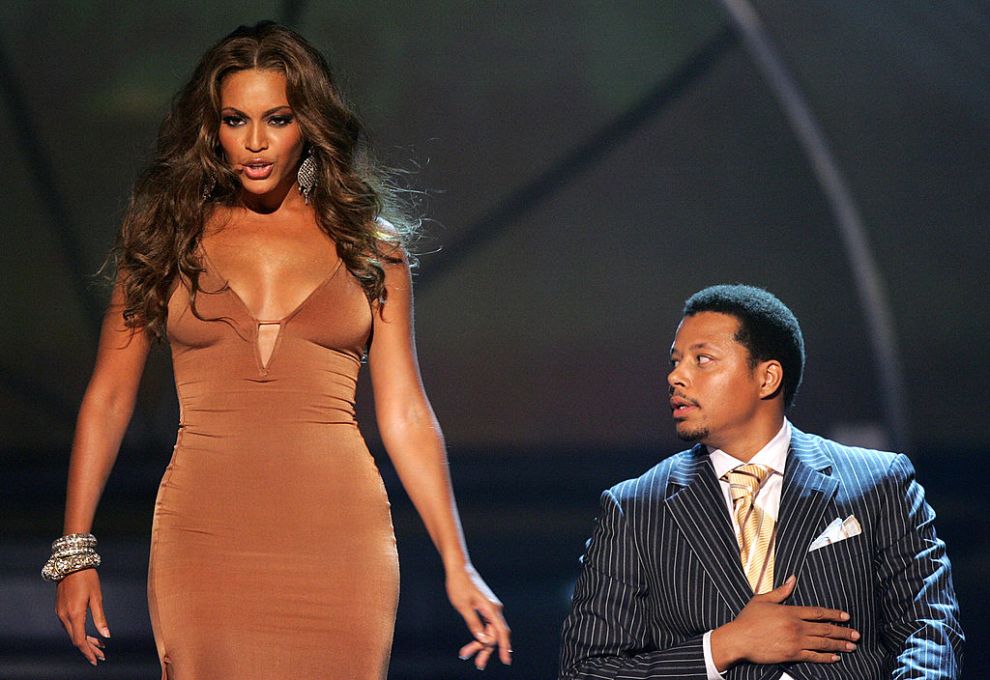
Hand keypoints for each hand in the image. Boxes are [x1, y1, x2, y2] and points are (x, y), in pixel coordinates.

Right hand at [55, 569, 109, 665]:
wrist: (71, 563)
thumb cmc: (87, 578)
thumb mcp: (97, 597)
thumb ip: (100, 618)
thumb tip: (106, 636)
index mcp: (74, 614)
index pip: (80, 640)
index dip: (88, 652)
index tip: (97, 660)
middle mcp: (64, 616)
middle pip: (76, 639)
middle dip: (88, 649)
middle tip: (101, 656)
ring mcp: (60, 613)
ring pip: (72, 633)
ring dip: (84, 641)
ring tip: (99, 646)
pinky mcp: (60, 609)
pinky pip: (69, 626)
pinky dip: (79, 632)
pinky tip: (89, 633)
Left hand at [447, 564, 511, 669]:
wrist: (459, 568)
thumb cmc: (459, 585)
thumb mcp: (463, 606)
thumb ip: (473, 623)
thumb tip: (483, 639)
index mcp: (491, 608)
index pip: (501, 631)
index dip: (504, 647)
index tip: (506, 661)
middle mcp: (494, 609)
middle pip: (495, 634)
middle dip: (486, 650)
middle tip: (478, 664)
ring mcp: (490, 608)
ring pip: (490, 631)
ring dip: (481, 643)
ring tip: (466, 654)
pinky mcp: (485, 607)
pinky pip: (486, 625)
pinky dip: (480, 634)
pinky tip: (473, 642)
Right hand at [711, 575, 859, 668]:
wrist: (738, 639)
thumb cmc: (748, 620)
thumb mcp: (762, 600)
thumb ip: (781, 591)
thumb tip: (793, 579)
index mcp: (790, 612)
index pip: (817, 612)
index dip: (834, 615)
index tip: (846, 617)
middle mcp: (796, 626)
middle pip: (825, 629)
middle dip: (843, 632)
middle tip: (856, 635)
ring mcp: (795, 642)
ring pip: (822, 643)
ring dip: (839, 645)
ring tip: (851, 646)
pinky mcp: (791, 655)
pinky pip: (813, 656)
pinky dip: (826, 657)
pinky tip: (835, 657)